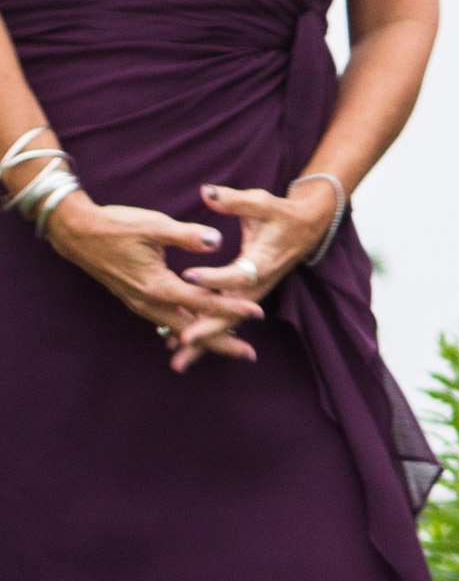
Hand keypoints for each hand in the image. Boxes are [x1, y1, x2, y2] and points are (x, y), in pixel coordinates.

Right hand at [43, 193, 265, 371]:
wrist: (78, 234)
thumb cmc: (116, 226)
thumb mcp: (153, 225)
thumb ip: (186, 235)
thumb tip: (216, 241)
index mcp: (157, 286)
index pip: (203, 303)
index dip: (232, 309)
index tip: (258, 314)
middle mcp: (149, 302)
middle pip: (192, 330)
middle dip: (221, 343)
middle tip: (249, 355)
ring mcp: (141, 304)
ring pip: (178, 328)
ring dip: (203, 338)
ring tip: (229, 344)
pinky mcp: (137, 299)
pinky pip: (165, 321)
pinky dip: (184, 329)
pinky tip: (194, 331)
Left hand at [186, 181, 335, 332]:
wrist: (308, 228)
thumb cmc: (281, 214)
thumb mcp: (262, 202)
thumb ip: (234, 199)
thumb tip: (207, 192)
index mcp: (262, 262)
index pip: (236, 274)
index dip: (214, 277)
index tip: (188, 277)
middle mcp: (258, 285)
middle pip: (232, 312)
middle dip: (208, 328)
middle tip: (184, 341)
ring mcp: (253, 295)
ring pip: (227, 322)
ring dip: (205, 340)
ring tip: (177, 358)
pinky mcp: (246, 298)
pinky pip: (226, 319)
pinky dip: (207, 332)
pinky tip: (181, 344)